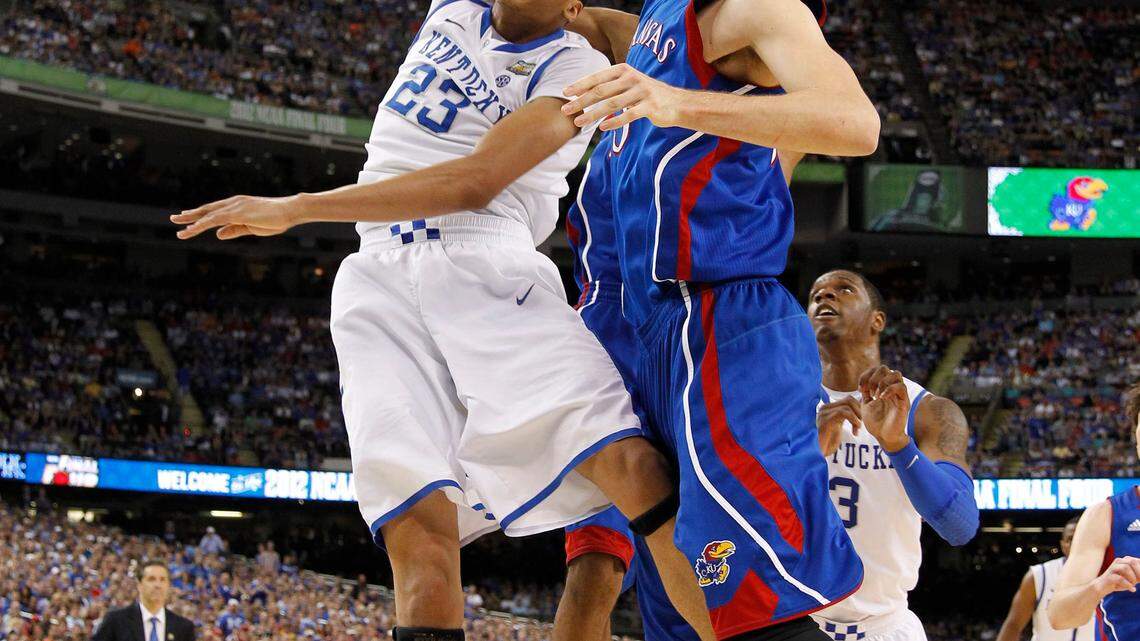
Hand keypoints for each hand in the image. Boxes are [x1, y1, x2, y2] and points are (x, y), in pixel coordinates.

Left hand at [171, 194, 303, 239]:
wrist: (290, 211)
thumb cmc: (276, 219)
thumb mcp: (252, 227)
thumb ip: (234, 230)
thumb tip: (217, 234)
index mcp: (237, 206)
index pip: (214, 210)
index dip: (199, 214)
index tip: (186, 217)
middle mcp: (233, 203)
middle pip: (207, 209)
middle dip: (190, 215)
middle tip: (174, 219)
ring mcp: (234, 206)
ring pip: (208, 215)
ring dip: (192, 222)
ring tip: (178, 229)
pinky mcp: (237, 212)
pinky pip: (215, 219)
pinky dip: (202, 224)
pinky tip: (192, 229)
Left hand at [562, 63, 684, 130]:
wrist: (678, 103)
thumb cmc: (648, 95)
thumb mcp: (629, 85)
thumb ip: (610, 87)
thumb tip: (582, 94)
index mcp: (624, 70)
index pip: (597, 77)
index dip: (580, 84)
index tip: (565, 92)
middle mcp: (632, 78)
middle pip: (601, 90)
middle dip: (581, 101)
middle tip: (565, 110)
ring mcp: (642, 92)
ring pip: (612, 104)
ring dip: (592, 114)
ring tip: (579, 122)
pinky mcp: (650, 106)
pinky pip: (629, 115)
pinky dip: (614, 121)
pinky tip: (602, 127)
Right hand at [816, 397, 860, 455]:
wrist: (817, 454)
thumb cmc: (827, 443)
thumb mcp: (839, 427)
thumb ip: (846, 417)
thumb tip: (859, 408)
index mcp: (829, 409)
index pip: (848, 399)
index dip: (859, 409)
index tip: (861, 421)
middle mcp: (825, 408)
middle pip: (849, 399)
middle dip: (860, 411)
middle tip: (860, 424)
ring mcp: (824, 413)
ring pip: (847, 405)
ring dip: (857, 417)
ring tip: (857, 429)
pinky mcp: (825, 420)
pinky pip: (843, 412)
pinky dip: (854, 420)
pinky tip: (855, 431)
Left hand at [858, 365, 909, 452]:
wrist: (884, 437)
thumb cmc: (876, 423)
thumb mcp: (866, 405)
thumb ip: (865, 393)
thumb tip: (863, 383)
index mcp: (883, 388)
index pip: (877, 370)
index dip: (866, 375)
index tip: (860, 389)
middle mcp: (892, 389)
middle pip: (886, 368)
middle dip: (873, 377)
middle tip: (869, 392)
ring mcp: (899, 394)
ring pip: (896, 374)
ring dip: (882, 382)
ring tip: (876, 395)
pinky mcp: (904, 402)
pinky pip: (901, 387)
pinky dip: (889, 390)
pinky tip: (881, 398)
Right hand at [1092, 557, 1139, 597]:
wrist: (1103, 587)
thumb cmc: (1120, 582)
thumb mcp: (1132, 578)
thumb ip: (1139, 575)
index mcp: (1124, 560)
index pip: (1138, 561)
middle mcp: (1118, 561)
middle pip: (1132, 562)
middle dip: (1139, 572)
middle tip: (1138, 581)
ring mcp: (1112, 568)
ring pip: (1126, 568)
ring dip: (1132, 578)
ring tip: (1133, 584)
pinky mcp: (1108, 577)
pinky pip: (1120, 578)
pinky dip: (1128, 585)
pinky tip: (1132, 589)